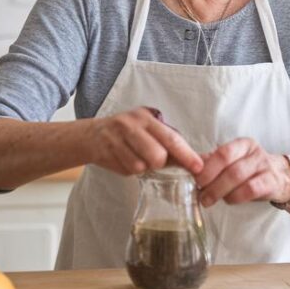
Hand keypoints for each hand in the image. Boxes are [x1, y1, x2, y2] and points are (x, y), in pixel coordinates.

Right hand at [87, 107, 202, 176]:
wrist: (92, 135)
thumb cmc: (127, 132)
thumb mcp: (147, 128)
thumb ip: (169, 142)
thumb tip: (195, 161)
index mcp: (146, 117)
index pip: (171, 138)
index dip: (186, 155)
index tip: (198, 167)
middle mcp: (131, 125)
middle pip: (157, 156)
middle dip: (158, 163)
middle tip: (153, 159)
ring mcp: (117, 139)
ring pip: (141, 167)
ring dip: (142, 167)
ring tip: (135, 156)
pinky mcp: (107, 153)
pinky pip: (128, 171)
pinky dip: (129, 170)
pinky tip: (124, 159)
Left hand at [194, 137, 289, 206]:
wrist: (283, 179)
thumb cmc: (250, 172)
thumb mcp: (233, 164)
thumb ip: (212, 163)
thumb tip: (186, 165)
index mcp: (242, 144)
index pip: (222, 151)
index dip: (207, 166)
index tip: (194, 179)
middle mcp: (254, 152)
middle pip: (228, 163)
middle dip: (210, 180)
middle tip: (200, 194)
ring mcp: (265, 166)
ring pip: (238, 176)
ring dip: (219, 190)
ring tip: (209, 200)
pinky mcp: (272, 182)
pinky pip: (251, 189)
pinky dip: (236, 197)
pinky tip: (229, 201)